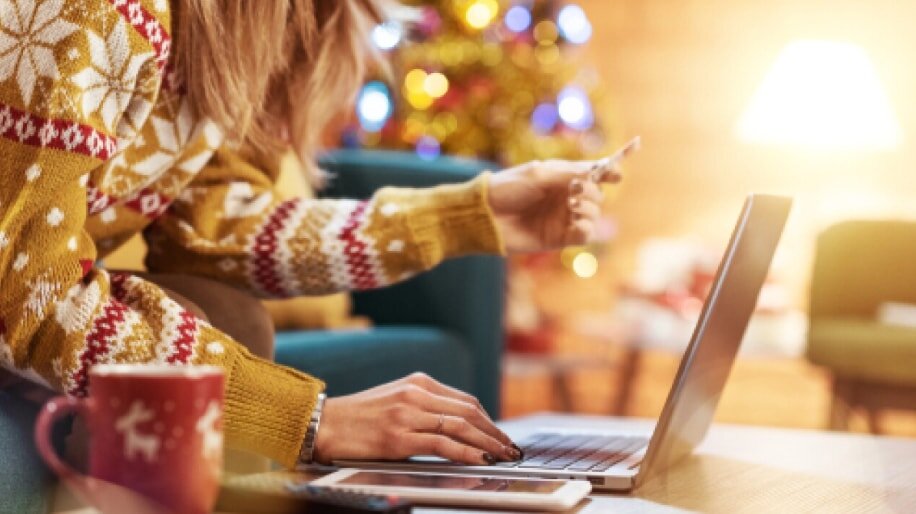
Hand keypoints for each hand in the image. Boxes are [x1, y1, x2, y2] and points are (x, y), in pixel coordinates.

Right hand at [313, 373, 519, 464]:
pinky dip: (468, 453)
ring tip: (504, 457)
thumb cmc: (358, 417)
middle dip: (495, 433)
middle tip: (512, 449)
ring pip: (461, 427)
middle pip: (469, 413)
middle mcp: (416, 394)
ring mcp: (408, 414)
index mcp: (417, 382)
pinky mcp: (399, 437)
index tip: (501, 436)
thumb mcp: (395, 400)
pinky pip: (443, 445)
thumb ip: (424, 407)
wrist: (324, 424)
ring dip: (488, 444)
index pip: (465, 401)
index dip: (488, 421)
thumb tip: (457, 427)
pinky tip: (482, 461)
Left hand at [488, 137, 639, 252]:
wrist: (486, 215)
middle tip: (575, 191)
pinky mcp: (559, 238)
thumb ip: (570, 173)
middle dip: (593, 192)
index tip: (617, 175)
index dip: (609, 173)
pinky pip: (584, 235)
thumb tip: (597, 172)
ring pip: (595, 215)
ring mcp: (563, 218)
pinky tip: (575, 223)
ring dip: (590, 209)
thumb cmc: (508, 188)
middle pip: (598, 195)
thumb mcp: (540, 174)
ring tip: (572, 206)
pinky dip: (586, 229)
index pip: (593, 174)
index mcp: (562, 177)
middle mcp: (566, 197)